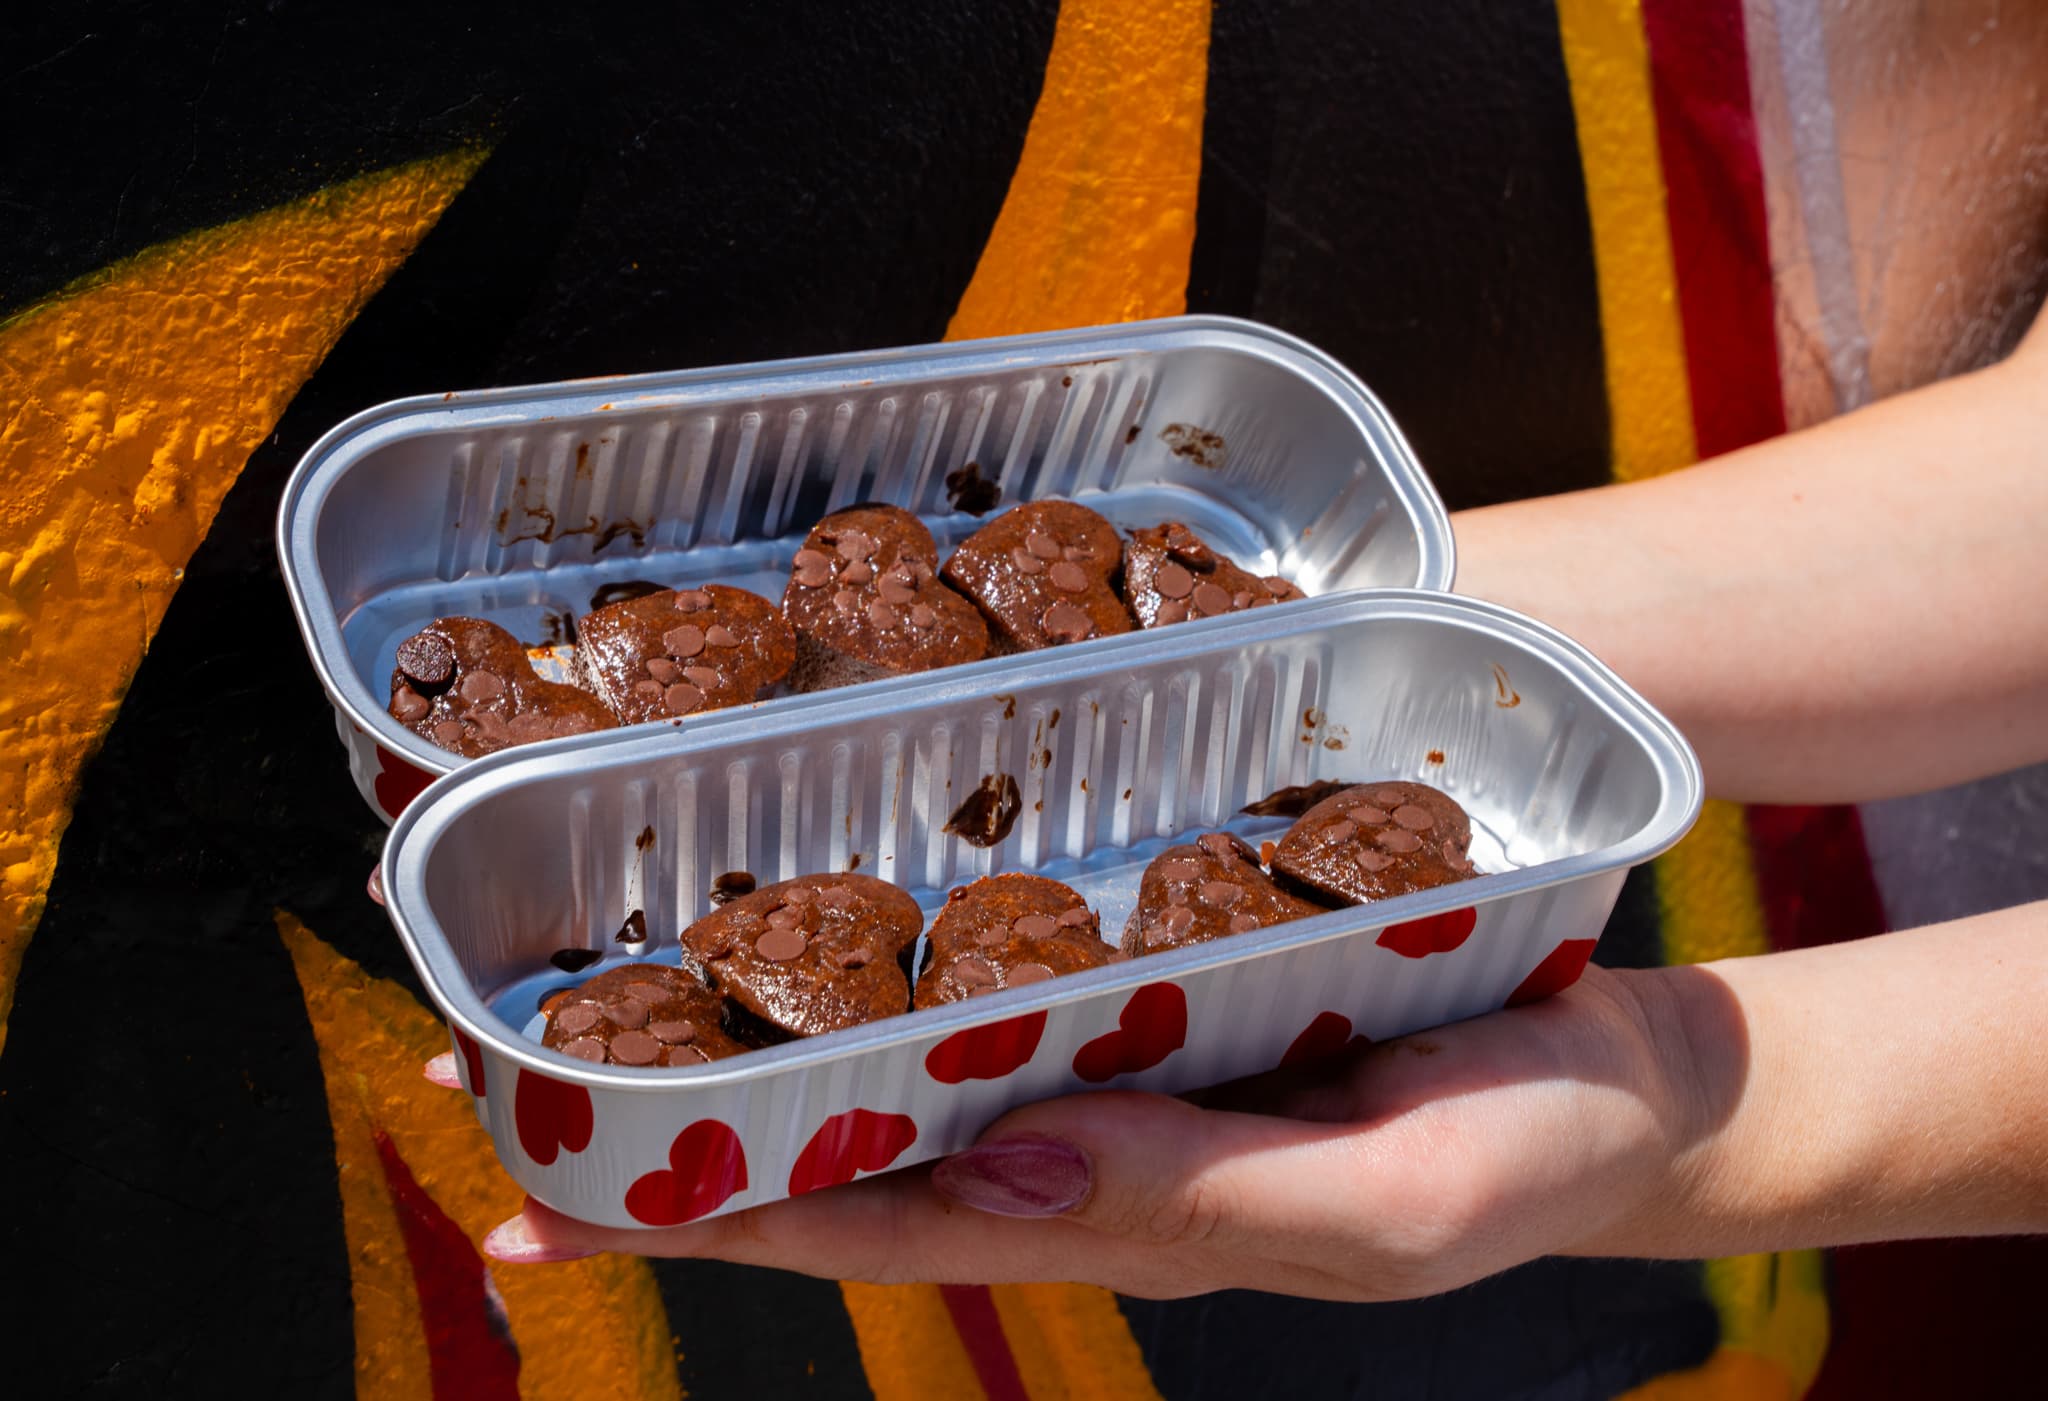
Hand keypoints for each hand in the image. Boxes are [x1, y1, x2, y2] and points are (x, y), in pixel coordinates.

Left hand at [470, 965, 1738, 1299]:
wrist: (1624, 1077)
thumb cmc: (1524, 1147)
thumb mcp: (1393, 1195)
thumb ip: (1204, 1199)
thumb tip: (997, 1177)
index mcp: (1117, 1214)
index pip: (872, 1222)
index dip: (707, 1214)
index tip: (550, 1195)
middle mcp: (1081, 1138)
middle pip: (843, 1140)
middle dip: (677, 1126)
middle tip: (504, 1080)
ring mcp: (1112, 1055)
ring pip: (900, 1044)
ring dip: (759, 1022)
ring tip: (613, 977)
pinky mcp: (1159, 975)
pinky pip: (998, 960)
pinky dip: (896, 939)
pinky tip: (833, 892)